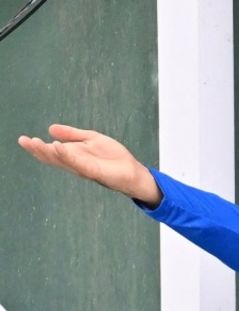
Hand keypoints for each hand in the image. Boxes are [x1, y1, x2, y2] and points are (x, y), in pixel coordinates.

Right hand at [18, 124, 160, 204]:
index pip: (52, 152)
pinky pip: (79, 163)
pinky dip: (68, 155)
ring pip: (63, 161)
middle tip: (24, 141)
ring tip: (36, 143)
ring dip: (49, 152)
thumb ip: (73, 134)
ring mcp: (84, 169)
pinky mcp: (95, 171)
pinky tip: (59, 147)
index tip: (24, 139)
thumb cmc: (113, 157)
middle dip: (38, 150)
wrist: (133, 170)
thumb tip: (51, 128)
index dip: (38, 147)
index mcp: (74, 156)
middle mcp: (76, 164)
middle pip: (53, 158)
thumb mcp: (91, 139)